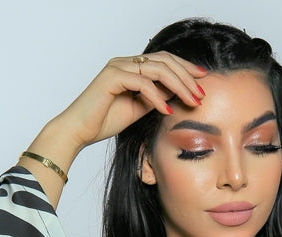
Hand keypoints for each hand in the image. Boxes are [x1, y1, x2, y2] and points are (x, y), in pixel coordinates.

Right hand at [55, 52, 206, 150]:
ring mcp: (118, 67)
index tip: (202, 82)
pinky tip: (168, 110)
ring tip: (191, 101)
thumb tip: (176, 94)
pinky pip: (142, 83)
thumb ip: (155, 98)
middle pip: (165, 60)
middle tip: (202, 94)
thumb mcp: (138, 109)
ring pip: (157, 69)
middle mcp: (125, 62)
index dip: (185, 69)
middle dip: (187, 76)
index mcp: (131, 68)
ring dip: (179, 85)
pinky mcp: (112, 77)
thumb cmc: (104, 121)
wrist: (79, 131)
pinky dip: (158, 97)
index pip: (164, 61)